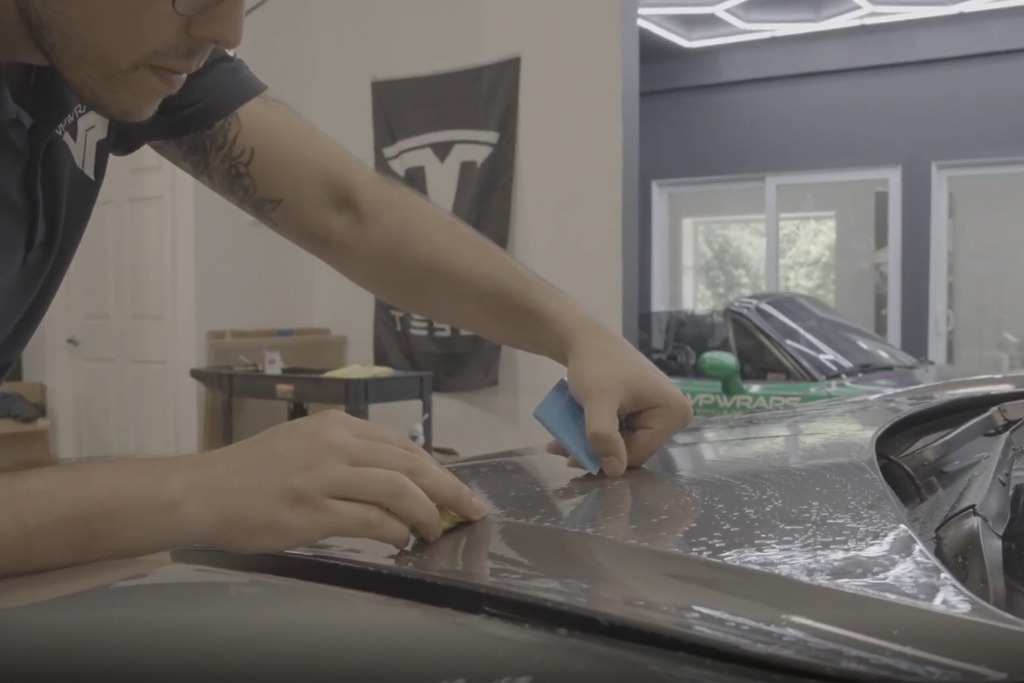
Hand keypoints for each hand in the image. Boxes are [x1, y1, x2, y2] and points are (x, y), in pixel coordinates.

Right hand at [181, 410, 488, 551]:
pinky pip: (372, 521)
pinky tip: (402, 542)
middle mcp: (336, 443)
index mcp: (337, 425)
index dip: (437, 468)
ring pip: (399, 490)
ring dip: (427, 513)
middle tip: (472, 509)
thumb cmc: (251, 472)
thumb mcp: (304, 445)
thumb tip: (396, 481)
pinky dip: (396, 532)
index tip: (457, 488)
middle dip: (449, 488)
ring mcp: (325, 476)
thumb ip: (348, 455)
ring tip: (436, 531)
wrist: (201, 491)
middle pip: (411, 464)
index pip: (402, 445)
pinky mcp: (314, 511)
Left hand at [547, 331, 692, 476]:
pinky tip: (572, 434)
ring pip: (622, 443)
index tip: (570, 458)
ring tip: (560, 444)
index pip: (638, 452)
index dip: (605, 459)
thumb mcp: (598, 401)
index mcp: (674, 412)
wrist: (584, 338)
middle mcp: (674, 414)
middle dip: (596, 453)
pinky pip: (621, 431)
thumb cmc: (595, 365)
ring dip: (592, 446)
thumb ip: (604, 435)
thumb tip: (615, 471)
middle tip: (560, 450)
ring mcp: (659, 411)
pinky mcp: (645, 408)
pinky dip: (597, 433)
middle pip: (631, 449)